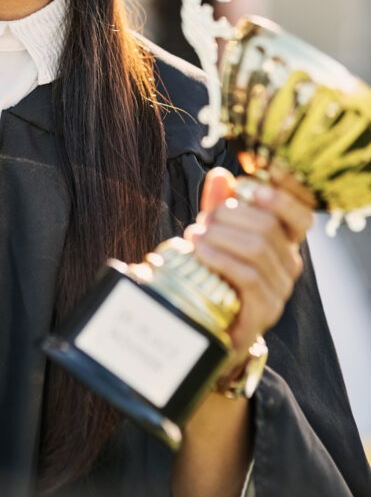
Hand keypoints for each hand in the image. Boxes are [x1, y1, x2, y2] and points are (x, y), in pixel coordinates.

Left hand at [185, 167, 313, 363]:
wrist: (209, 322)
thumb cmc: (216, 272)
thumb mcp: (217, 234)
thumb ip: (220, 205)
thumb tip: (221, 175)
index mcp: (284, 242)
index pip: (301, 216)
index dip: (280, 197)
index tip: (245, 187)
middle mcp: (289, 264)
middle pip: (269, 226)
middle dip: (230, 215)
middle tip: (204, 220)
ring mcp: (280, 289)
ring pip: (257, 249)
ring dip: (220, 236)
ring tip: (195, 236)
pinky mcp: (265, 310)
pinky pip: (250, 277)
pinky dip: (221, 258)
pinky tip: (200, 252)